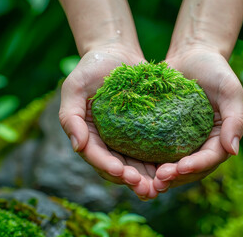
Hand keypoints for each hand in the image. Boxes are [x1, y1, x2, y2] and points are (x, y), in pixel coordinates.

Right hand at [59, 46, 158, 199]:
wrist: (116, 53)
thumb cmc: (91, 69)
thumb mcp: (74, 88)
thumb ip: (70, 116)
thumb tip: (77, 146)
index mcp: (88, 135)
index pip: (95, 156)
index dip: (107, 166)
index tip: (122, 172)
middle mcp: (106, 141)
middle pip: (117, 167)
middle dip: (131, 180)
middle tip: (147, 189)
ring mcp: (125, 138)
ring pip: (135, 164)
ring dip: (147, 178)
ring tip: (161, 186)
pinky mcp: (144, 132)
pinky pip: (151, 150)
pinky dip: (159, 162)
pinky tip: (172, 168)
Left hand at [154, 49, 242, 191]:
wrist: (190, 55)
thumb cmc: (214, 69)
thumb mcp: (230, 90)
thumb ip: (235, 119)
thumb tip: (233, 150)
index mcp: (219, 137)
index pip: (210, 158)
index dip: (197, 166)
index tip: (181, 168)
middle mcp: (201, 143)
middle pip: (190, 168)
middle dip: (176, 176)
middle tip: (159, 179)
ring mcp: (182, 140)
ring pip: (173, 164)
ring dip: (161, 175)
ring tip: (146, 180)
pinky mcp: (164, 133)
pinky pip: (157, 150)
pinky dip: (149, 161)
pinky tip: (134, 165)